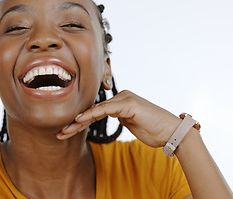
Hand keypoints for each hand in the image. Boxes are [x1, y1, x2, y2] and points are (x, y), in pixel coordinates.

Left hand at [56, 90, 181, 146]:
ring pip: (96, 110)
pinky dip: (92, 114)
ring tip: (64, 131)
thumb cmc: (154, 130)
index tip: (66, 132)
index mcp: (120, 102)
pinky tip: (79, 120)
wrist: (173, 133)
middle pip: (92, 111)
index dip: (80, 123)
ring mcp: (124, 99)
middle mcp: (120, 97)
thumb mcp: (131, 124)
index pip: (95, 113)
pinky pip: (106, 109)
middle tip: (60, 133)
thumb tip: (109, 116)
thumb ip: (119, 118)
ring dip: (78, 122)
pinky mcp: (128, 103)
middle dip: (75, 124)